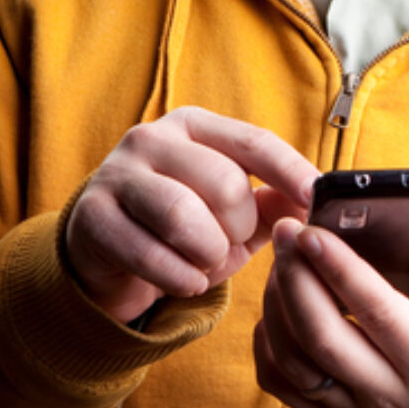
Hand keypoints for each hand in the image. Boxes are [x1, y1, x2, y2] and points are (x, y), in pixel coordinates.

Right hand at [65, 107, 320, 322]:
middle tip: (227, 246)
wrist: (107, 255)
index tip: (316, 199)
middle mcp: (152, 139)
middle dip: (237, 229)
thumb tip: (314, 199)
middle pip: (223, 183)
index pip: (254, 141)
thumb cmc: (181, 231)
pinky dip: (180, 278)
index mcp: (193, 126)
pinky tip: (183, 280)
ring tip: (205, 263)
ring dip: (208, 253)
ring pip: (184, 216)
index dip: (290, 171)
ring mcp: (116, 174)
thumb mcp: (233, 216)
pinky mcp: (92, 216)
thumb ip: (272, 204)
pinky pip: (151, 254)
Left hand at [253, 213, 408, 407]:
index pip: (378, 312)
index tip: (312, 231)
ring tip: (281, 263)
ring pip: (294, 362)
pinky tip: (276, 312)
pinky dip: (267, 347)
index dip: (340, 269)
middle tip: (285, 232)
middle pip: (322, 337)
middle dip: (295, 279)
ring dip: (276, 308)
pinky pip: (283, 388)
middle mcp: (388, 394)